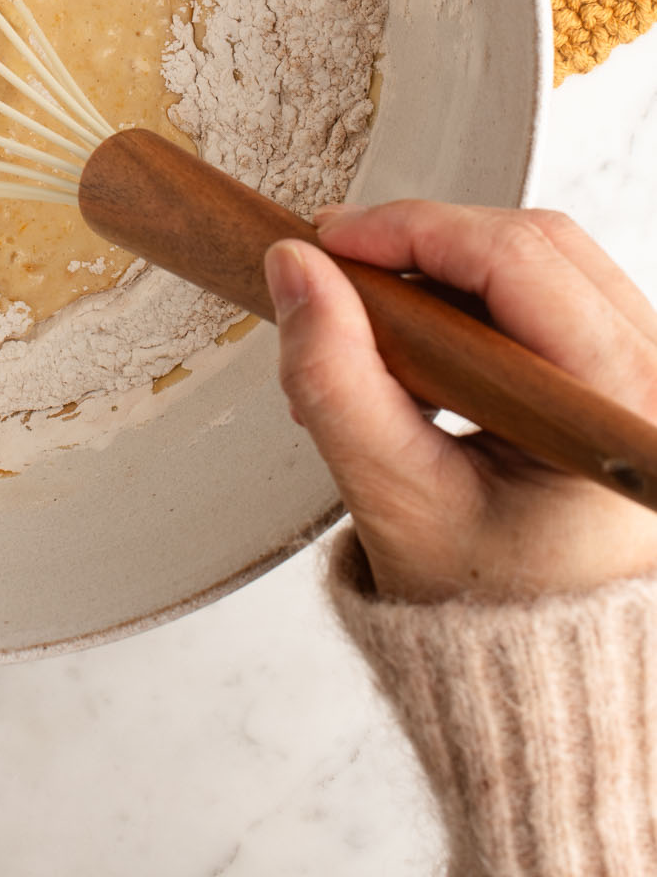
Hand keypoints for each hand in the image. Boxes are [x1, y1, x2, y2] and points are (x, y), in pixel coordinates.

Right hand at [264, 202, 656, 602]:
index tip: (330, 242)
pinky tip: (423, 347)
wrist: (546, 686)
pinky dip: (480, 303)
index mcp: (617, 407)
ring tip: (373, 324)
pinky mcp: (630, 381)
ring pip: (549, 261)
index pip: (517, 261)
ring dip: (450, 273)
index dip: (413, 230)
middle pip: (538, 245)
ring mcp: (652, 378)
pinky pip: (558, 298)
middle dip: (426, 244)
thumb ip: (335, 380)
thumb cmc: (492, 614)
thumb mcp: (395, 499)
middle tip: (340, 271)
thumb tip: (295, 270)